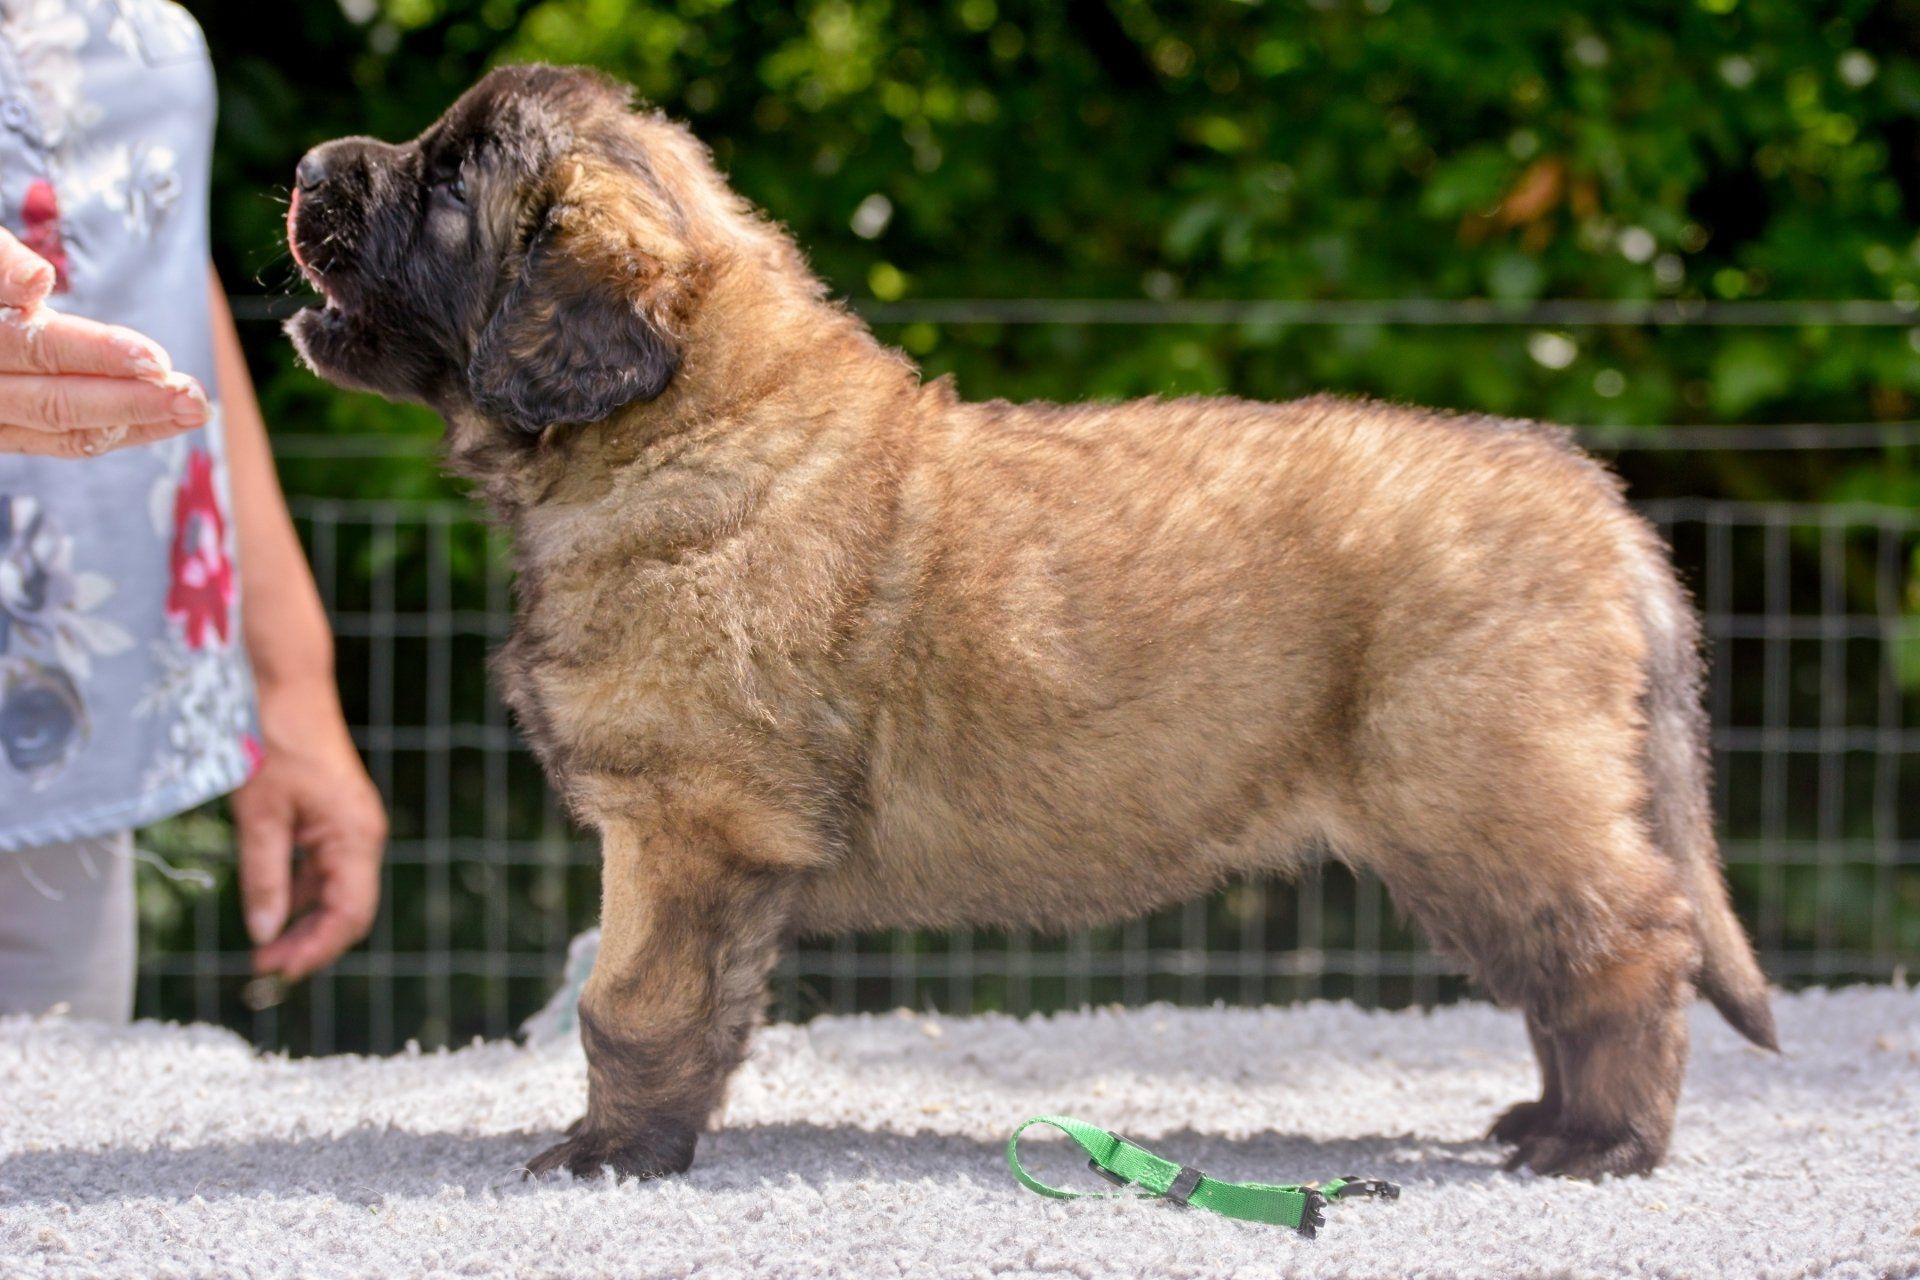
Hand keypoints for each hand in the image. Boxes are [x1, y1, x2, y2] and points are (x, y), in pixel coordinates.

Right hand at [0, 225, 210, 456]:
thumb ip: (4, 263)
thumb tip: (35, 279)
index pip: (35, 348)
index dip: (96, 353)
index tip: (153, 358)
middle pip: (52, 401)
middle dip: (129, 400)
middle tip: (190, 393)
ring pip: (65, 428)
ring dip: (138, 420)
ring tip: (194, 409)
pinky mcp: (13, 432)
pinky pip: (70, 440)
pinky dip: (125, 431)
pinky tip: (172, 420)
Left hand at [230, 680, 386, 980]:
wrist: (287, 686)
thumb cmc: (274, 742)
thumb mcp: (260, 814)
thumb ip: (264, 877)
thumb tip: (263, 933)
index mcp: (354, 837)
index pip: (349, 915)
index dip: (315, 950)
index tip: (275, 972)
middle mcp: (363, 836)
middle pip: (347, 910)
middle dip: (309, 943)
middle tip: (262, 966)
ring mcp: (351, 826)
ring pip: (336, 892)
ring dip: (303, 921)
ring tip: (262, 944)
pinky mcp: (335, 817)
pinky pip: (325, 869)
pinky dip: (301, 892)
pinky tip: (271, 901)